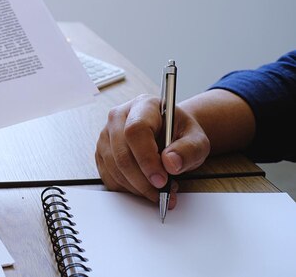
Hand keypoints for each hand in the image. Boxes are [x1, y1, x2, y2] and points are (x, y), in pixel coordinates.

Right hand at [95, 94, 209, 207]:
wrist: (170, 133)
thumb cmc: (180, 133)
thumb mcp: (196, 139)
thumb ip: (188, 150)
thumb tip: (170, 164)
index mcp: (143, 106)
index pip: (136, 130)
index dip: (146, 158)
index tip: (161, 180)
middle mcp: (119, 117)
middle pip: (121, 152)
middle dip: (142, 180)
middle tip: (161, 192)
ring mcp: (106, 134)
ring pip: (113, 167)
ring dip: (136, 187)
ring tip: (157, 190)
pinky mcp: (101, 151)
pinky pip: (108, 176)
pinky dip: (126, 188)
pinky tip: (143, 186)